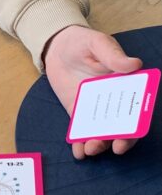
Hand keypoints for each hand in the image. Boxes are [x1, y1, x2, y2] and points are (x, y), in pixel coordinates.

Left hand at [43, 25, 141, 159]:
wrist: (57, 48)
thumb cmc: (82, 42)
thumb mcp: (98, 43)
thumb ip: (113, 55)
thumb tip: (134, 64)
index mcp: (125, 83)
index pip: (136, 105)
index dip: (138, 121)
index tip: (134, 130)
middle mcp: (113, 99)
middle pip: (121, 124)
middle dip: (120, 138)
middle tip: (114, 146)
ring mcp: (95, 108)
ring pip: (101, 131)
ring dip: (99, 144)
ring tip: (90, 150)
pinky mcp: (77, 113)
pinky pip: (81, 130)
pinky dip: (80, 143)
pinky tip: (78, 151)